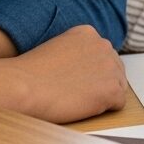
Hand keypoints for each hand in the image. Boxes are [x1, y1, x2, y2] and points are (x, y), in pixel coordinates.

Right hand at [0, 25, 126, 123]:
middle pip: (114, 68)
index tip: (75, 80)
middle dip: (100, 82)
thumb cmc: (30, 74)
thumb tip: (86, 69)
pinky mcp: (112, 89)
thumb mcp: (56, 49)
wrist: (24, 87)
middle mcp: (103, 45)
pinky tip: (84, 107)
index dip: (90, 71)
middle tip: (77, 93)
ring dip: (103, 95)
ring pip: (118, 85)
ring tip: (78, 99)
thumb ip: (75, 53)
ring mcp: (110, 67)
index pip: (101, 54)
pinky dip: (104, 109)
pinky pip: (118, 103)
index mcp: (88, 33)